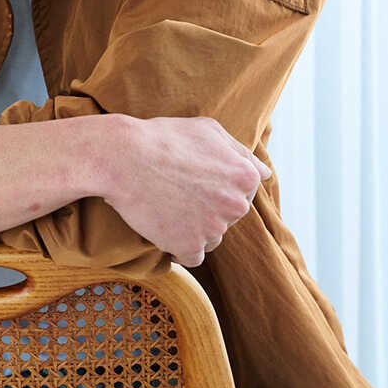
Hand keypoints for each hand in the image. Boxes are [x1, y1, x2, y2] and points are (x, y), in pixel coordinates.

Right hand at [101, 115, 271, 267]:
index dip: (216, 185)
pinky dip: (178, 247)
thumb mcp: (209, 130)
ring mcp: (214, 228)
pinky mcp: (189, 246)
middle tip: (177, 191)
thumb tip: (264, 172)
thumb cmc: (164, 138)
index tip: (194, 179)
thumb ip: (241, 152)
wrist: (123, 157)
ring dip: (194, 228)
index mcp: (245, 177)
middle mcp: (236, 205)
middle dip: (207, 207)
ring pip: (211, 237)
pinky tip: (163, 229)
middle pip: (227, 216)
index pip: (243, 192)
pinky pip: (191, 257)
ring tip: (168, 207)